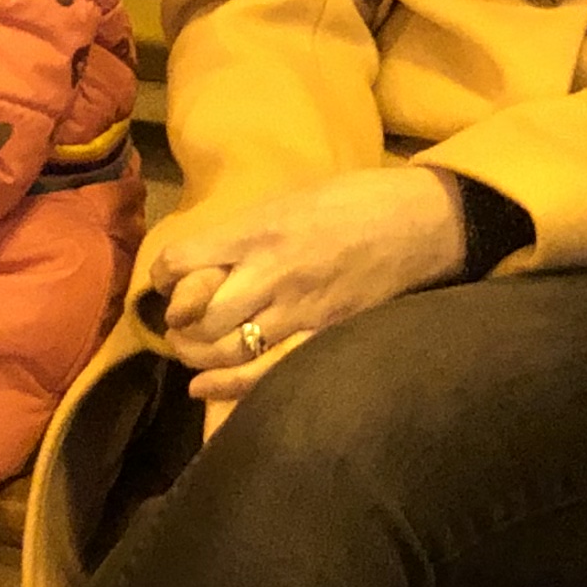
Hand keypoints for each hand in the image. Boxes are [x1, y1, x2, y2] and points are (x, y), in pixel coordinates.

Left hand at [145, 165, 466, 416]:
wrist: (423, 222)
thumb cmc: (358, 199)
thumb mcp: (291, 197)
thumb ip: (247, 229)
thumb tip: (205, 257)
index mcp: (259, 230)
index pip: (183, 261)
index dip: (163, 276)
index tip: (166, 280)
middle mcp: (271, 272)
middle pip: (198, 315)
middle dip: (178, 324)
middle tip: (179, 323)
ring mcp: (299, 310)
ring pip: (225, 349)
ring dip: (197, 355)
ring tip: (194, 349)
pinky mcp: (323, 336)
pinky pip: (264, 374)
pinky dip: (226, 387)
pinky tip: (202, 389)